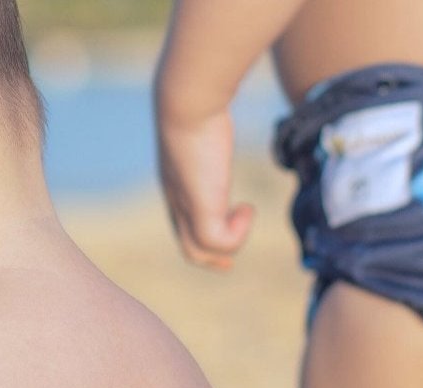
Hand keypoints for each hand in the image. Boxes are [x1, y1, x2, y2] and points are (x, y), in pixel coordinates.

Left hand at [155, 105, 254, 269]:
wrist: (188, 100)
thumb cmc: (198, 99)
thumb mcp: (205, 115)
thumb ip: (211, 116)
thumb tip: (219, 89)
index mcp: (176, 183)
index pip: (182, 223)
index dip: (201, 236)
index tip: (223, 242)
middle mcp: (176, 200)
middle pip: (187, 246)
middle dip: (211, 257)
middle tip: (229, 264)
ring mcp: (186, 207)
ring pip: (198, 251)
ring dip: (229, 242)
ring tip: (245, 213)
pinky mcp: (200, 209)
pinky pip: (217, 243)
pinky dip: (236, 235)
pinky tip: (246, 208)